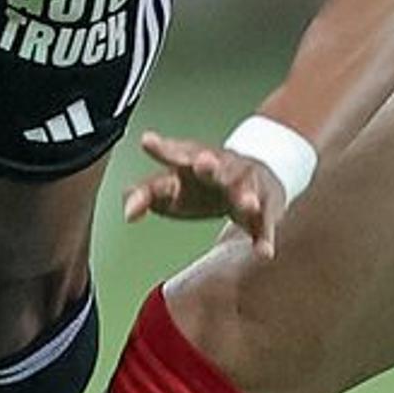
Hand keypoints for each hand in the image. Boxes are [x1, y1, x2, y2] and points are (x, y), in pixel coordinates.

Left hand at [121, 132, 289, 257]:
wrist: (259, 169)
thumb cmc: (202, 184)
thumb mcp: (171, 185)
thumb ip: (144, 195)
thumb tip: (127, 211)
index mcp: (191, 160)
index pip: (173, 154)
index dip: (161, 148)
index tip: (147, 141)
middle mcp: (220, 166)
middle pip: (214, 164)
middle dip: (209, 164)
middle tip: (204, 163)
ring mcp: (246, 183)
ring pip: (246, 189)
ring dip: (246, 197)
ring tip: (248, 205)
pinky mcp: (266, 205)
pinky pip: (265, 222)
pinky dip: (264, 236)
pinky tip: (263, 252)